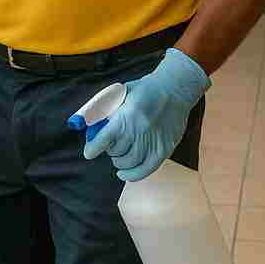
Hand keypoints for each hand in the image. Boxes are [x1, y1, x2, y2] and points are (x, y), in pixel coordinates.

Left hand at [81, 48, 209, 180]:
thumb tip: (89, 126)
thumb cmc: (145, 90)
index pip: (105, 138)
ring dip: (119, 161)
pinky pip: (146, 169)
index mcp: (128, 114)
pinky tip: (124, 173)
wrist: (176, 88)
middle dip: (109, 150)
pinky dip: (133, 175)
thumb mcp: (121, 92)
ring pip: (129, 162)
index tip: (89, 153)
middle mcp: (141, 129)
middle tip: (111, 145)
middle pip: (116, 151)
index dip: (94, 148)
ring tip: (119, 156)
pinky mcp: (165, 148)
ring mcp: (154, 140)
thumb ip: (104, 108)